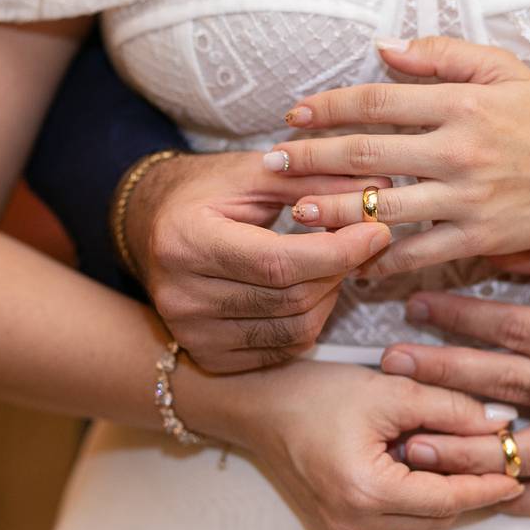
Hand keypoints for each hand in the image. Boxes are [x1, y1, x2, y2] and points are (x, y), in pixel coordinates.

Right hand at [127, 151, 392, 371]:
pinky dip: (310, 321)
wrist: (150, 227)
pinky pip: (284, 350)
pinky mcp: (208, 356)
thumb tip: (380, 187)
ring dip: (330, 296)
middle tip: (361, 242)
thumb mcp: (252, 173)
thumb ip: (313, 180)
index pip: (278, 261)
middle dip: (340, 270)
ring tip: (330, 263)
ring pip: (296, 329)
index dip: (337, 251)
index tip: (378, 231)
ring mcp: (192, 333)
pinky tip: (307, 291)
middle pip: (292, 298)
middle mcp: (182, 296)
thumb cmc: (205, 194)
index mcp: (186, 241)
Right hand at [232, 360, 523, 529]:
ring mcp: (342, 529)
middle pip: (436, 518)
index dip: (487, 486)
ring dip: (443, 494)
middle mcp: (353, 522)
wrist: (254, 404)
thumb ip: (447, 406)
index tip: (518, 473)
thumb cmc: (312, 393)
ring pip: (418, 523)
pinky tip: (423, 465)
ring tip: (457, 455)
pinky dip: (416, 498)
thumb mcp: (387, 391)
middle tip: (494, 458)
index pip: (447, 499)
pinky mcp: (336, 524)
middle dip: (469, 489)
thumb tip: (497, 424)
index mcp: (366, 492)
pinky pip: (394, 521)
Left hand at [266, 36, 529, 275]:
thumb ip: (443, 55)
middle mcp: (460, 151)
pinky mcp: (476, 239)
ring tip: (296, 211)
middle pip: (367, 154)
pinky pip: (416, 253)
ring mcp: (466, 199)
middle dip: (312, 158)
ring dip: (333, 210)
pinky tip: (351, 260)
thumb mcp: (504, 69)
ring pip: (384, 207)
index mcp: (462, 104)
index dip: (329, 107)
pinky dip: (380, 259)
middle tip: (274, 164)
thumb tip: (383, 50)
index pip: (377, 103)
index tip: (295, 115)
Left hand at [379, 243, 529, 515]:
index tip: (414, 306)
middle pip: (510, 388)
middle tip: (392, 367)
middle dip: (444, 376)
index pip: (516, 332)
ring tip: (414, 446)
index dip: (461, 318)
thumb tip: (477, 242)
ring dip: (466, 453)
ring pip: (527, 453)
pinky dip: (519, 496)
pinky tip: (473, 490)